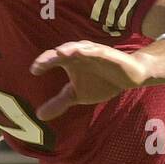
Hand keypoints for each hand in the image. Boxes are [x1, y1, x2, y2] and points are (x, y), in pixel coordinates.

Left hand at [30, 41, 149, 119]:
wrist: (130, 77)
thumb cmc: (102, 81)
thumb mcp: (77, 95)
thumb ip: (59, 102)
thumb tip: (39, 115)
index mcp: (70, 61)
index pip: (52, 60)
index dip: (43, 64)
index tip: (34, 71)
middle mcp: (78, 54)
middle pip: (61, 53)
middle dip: (50, 57)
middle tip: (39, 64)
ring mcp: (92, 52)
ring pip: (77, 48)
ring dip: (67, 49)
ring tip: (58, 53)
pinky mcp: (107, 54)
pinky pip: (96, 51)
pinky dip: (88, 50)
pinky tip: (80, 51)